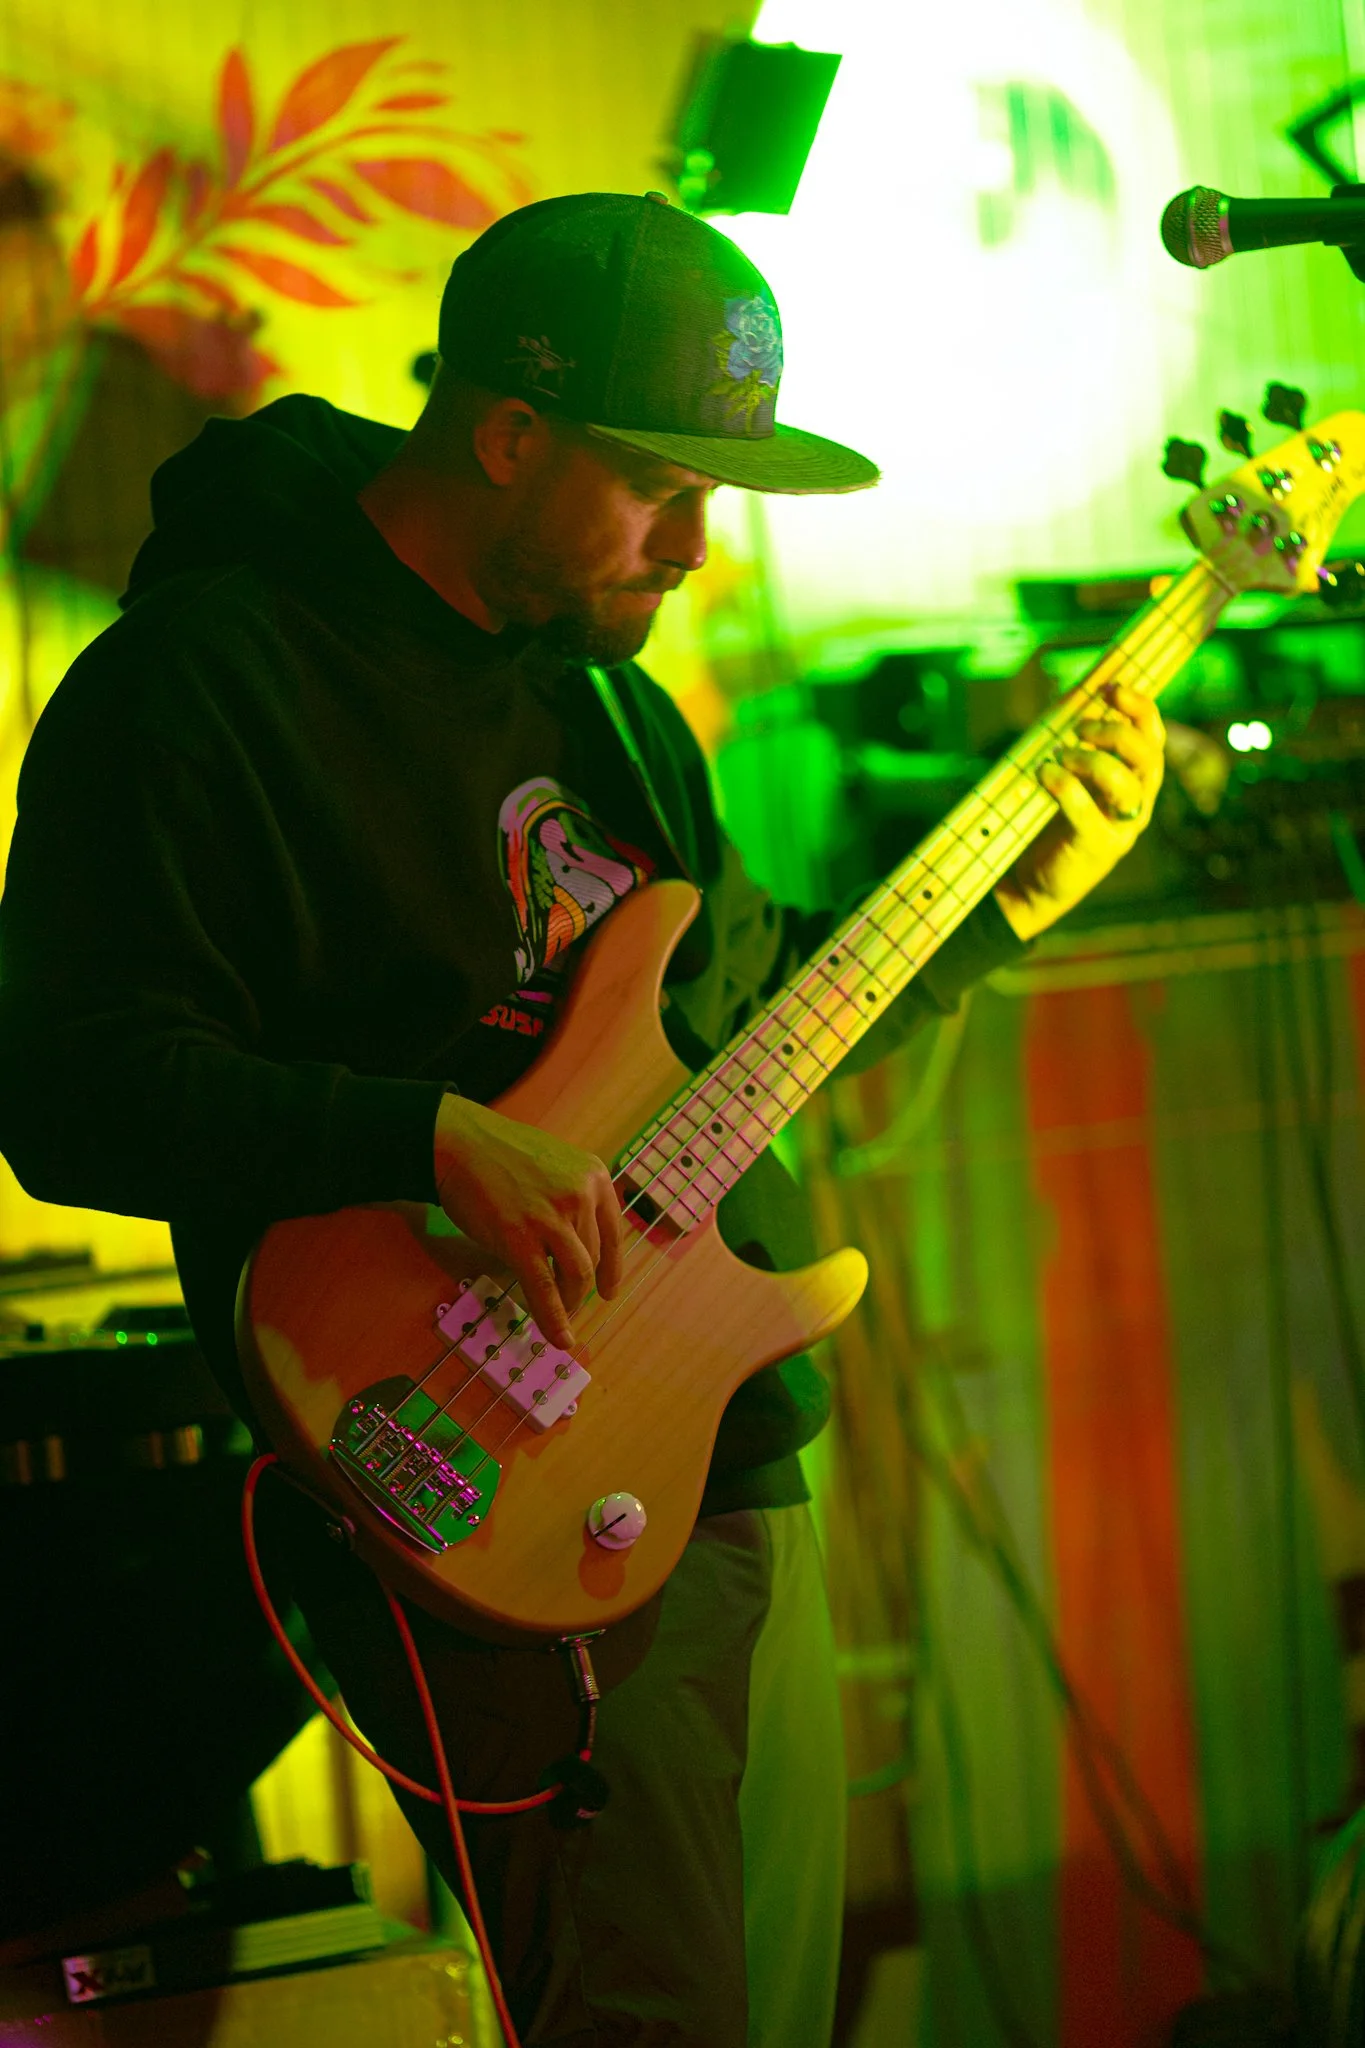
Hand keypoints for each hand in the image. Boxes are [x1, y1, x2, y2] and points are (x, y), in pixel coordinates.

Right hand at [433, 1094, 622, 1349]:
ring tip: (562, 1316)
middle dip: (582, 1287)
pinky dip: (554, 1319)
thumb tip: (579, 1243)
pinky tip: (559, 1338)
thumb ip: (573, 1197)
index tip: (609, 1292)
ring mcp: (551, 1218)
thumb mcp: (556, 1166)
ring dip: (570, 1303)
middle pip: (592, 1257)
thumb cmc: (501, 1155)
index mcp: (594, 1176)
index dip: (613, 1270)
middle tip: (570, 1302)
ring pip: (576, 1276)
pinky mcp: (520, 1239)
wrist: (458, 1144)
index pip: (614, 1234)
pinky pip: (544, 1289)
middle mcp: (581, 1196)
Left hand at [993, 682, 1165, 942]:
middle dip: (1115, 731)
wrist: (1034, 880)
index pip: (1153, 735)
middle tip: (1079, 728)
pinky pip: (1090, 812)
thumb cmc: (1050, 821)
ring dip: (1091, 759)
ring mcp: (1123, 827)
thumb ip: (1077, 742)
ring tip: (1058, 756)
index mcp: (1137, 777)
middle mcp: (1139, 801)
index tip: (1109, 687)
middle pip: (1148, 755)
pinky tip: (1044, 774)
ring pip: (1126, 782)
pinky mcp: (1101, 849)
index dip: (1139, 706)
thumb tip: (1072, 694)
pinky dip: (1065, 787)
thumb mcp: (1069, 777)